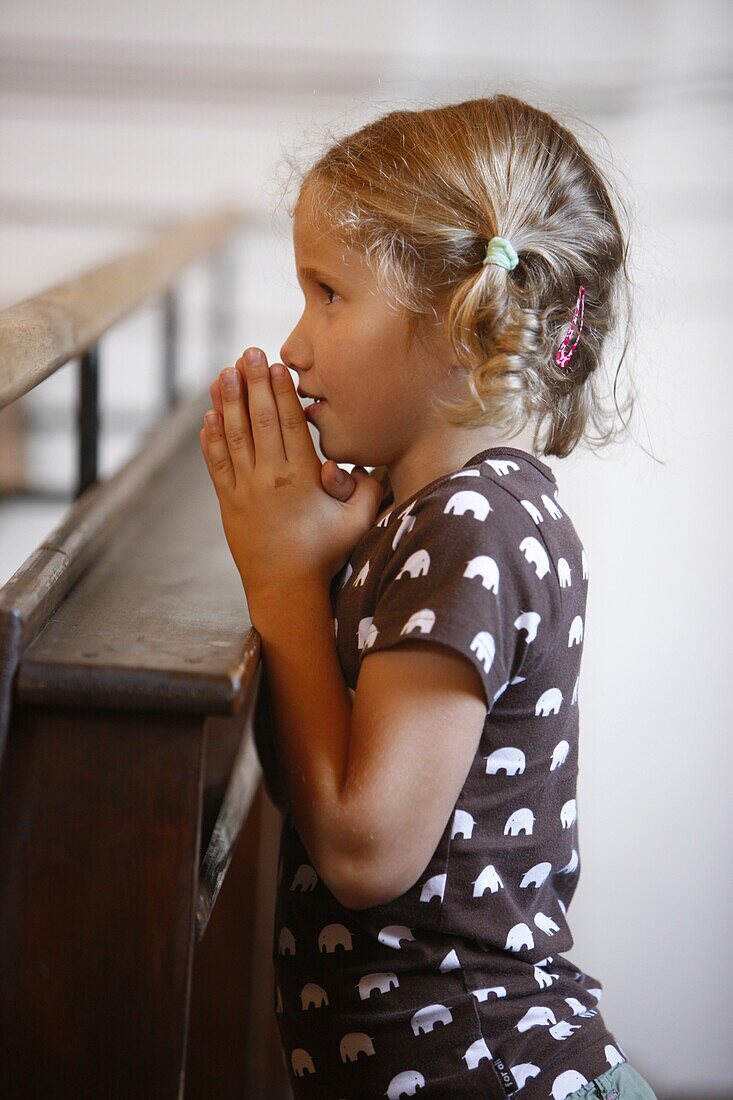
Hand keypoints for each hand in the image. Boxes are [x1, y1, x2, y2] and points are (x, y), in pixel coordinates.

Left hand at [199, 348, 385, 603]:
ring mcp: (244, 489)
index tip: (276, 364)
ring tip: (224, 372)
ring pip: (232, 436)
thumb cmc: (326, 555)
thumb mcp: (357, 523)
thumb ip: (368, 489)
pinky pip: (216, 463)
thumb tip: (367, 462)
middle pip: (258, 420)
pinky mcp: (228, 503)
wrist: (285, 590)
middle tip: (246, 352)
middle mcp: (268, 477)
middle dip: (251, 383)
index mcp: (301, 477)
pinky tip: (208, 416)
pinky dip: (210, 438)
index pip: (288, 423)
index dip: (280, 391)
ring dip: (227, 401)